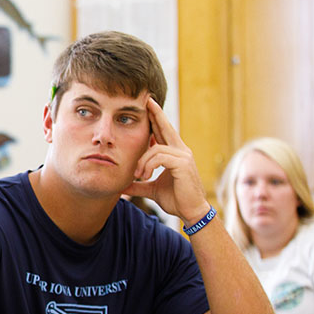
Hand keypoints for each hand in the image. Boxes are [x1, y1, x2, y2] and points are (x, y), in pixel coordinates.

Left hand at [121, 98, 210, 224]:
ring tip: (137, 175)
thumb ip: (138, 184)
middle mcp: (181, 151)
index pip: (164, 131)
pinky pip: (159, 157)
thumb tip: (122, 185)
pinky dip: (148, 165)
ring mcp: (184, 156)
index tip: (148, 106)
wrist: (191, 212)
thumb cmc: (176, 199)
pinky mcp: (183, 164)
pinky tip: (143, 175)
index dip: (156, 118)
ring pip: (155, 148)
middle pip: (166, 128)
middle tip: (146, 100)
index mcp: (175, 153)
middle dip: (155, 114)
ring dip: (142, 162)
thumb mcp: (152, 189)